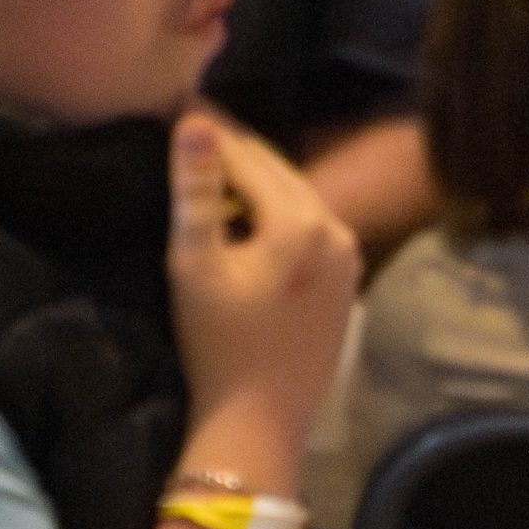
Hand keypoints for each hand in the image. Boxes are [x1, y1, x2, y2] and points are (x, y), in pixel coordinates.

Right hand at [168, 111, 362, 470]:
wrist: (260, 423)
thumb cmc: (219, 345)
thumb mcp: (195, 263)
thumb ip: (195, 190)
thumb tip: (194, 122)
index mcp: (301, 220)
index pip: (249, 157)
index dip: (211, 132)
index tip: (180, 104)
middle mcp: (337, 230)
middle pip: (279, 175)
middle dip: (237, 155)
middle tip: (196, 129)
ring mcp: (348, 260)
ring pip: (296, 204)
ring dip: (259, 188)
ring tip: (217, 176)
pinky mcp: (346, 287)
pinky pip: (310, 235)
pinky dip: (279, 221)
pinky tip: (250, 226)